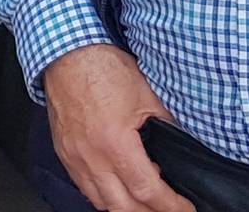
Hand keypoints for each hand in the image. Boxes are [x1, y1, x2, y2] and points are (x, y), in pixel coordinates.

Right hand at [41, 44, 194, 211]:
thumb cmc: (102, 67)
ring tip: (145, 201)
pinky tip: (118, 187)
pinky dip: (103, 195)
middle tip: (169, 209)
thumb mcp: (146, 95)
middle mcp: (91, 157)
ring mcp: (74, 158)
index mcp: (115, 143)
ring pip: (100, 203)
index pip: (147, 190)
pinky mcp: (64, 154)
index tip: (184, 208)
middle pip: (123, 208)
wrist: (68, 53)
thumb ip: (166, 123)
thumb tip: (181, 141)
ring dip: (125, 207)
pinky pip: (84, 188)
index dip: (171, 205)